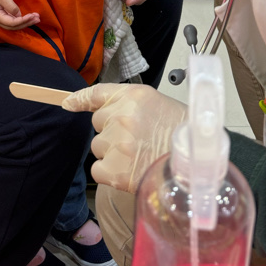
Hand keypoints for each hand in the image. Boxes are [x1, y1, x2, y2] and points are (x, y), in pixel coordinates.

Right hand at [0, 0, 40, 30]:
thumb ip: (11, 7)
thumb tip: (19, 15)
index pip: (11, 23)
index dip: (22, 21)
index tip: (32, 16)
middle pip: (13, 26)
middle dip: (26, 23)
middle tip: (37, 19)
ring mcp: (0, 18)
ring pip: (14, 25)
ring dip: (25, 22)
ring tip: (36, 19)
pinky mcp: (3, 15)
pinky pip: (13, 20)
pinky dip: (22, 20)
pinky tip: (29, 18)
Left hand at [62, 83, 185, 192]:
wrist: (198, 163)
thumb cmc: (183, 134)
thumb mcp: (158, 105)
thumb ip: (129, 104)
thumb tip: (102, 112)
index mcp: (134, 96)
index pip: (97, 93)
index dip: (80, 98)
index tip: (67, 102)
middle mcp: (122, 117)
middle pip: (98, 124)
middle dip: (112, 132)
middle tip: (137, 140)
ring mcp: (117, 143)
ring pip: (98, 147)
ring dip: (112, 152)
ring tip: (139, 156)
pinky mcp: (115, 170)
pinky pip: (98, 169)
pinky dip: (110, 172)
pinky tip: (130, 170)